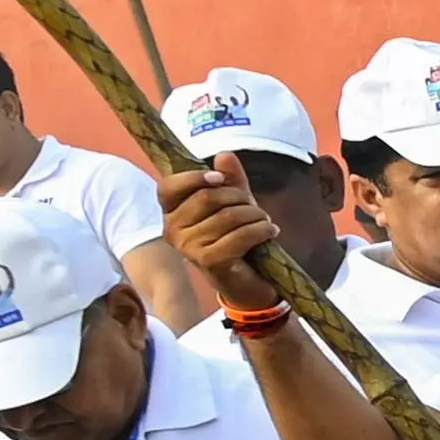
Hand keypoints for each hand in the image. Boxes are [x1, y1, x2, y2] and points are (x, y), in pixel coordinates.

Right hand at [159, 154, 291, 317]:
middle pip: (207, 197)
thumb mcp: (235, 204)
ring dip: (256, 216)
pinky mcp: (209, 261)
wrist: (248, 284)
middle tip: (255, 208)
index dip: (194, 177)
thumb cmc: (237, 240)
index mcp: (172, 213)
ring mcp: (189, 247)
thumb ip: (230, 180)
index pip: (169, 187)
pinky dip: (261, 230)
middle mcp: (172, 230)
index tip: (220, 179)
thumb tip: (224, 155)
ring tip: (264, 223)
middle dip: (240, 197)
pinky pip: (240, 235)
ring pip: (228, 216)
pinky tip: (270, 232)